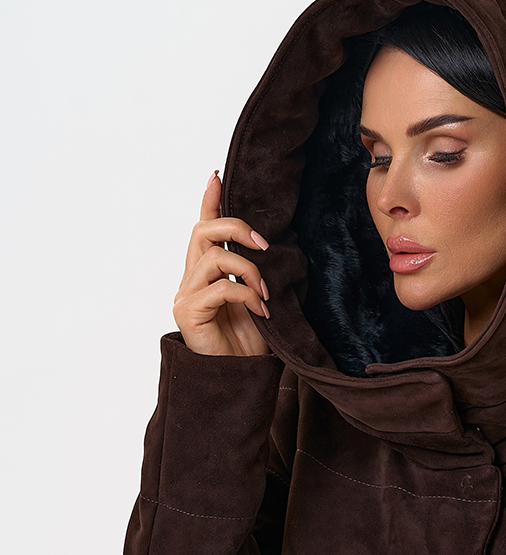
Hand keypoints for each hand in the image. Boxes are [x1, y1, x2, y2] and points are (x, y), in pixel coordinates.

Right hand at [173, 171, 271, 356]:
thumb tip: (268, 245)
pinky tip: (261, 311)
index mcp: (206, 272)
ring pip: (214, 258)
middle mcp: (191, 279)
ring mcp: (187, 295)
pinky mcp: (189, 313)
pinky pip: (220, 289)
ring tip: (266, 294)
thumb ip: (253, 272)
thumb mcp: (257, 298)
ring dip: (249, 271)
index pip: (203, 228)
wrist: (239, 377)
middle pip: (203, 231)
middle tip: (265, 246)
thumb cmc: (248, 342)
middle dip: (237, 228)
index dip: (209, 201)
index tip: (217, 176)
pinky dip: (246, 295)